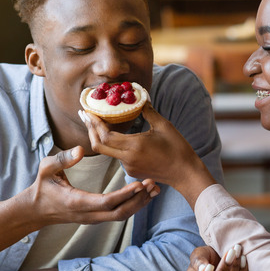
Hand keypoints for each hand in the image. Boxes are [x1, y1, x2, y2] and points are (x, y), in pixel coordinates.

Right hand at [18, 146, 159, 226]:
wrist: (35, 210)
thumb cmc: (42, 187)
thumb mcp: (46, 169)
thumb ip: (62, 159)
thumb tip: (80, 150)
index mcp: (77, 202)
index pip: (107, 202)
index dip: (125, 194)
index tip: (139, 183)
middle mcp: (88, 214)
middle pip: (120, 212)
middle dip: (138, 200)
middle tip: (152, 184)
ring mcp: (93, 218)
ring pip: (121, 215)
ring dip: (139, 203)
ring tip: (153, 189)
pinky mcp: (96, 217)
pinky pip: (118, 213)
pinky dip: (132, 205)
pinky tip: (143, 194)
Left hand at [78, 105, 214, 198]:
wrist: (185, 173)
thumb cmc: (177, 148)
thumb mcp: (164, 125)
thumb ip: (148, 111)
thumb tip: (140, 97)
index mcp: (134, 147)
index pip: (105, 136)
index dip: (94, 124)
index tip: (88, 111)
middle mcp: (127, 159)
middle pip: (98, 146)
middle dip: (89, 129)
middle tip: (84, 114)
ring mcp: (128, 167)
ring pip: (107, 151)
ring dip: (99, 136)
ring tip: (96, 121)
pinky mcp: (132, 171)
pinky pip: (117, 156)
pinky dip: (112, 144)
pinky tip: (113, 134)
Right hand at [183, 245, 247, 270]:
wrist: (218, 262)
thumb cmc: (205, 259)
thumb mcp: (197, 255)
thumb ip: (198, 261)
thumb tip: (203, 268)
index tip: (210, 266)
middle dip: (224, 270)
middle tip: (231, 252)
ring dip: (236, 269)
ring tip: (238, 252)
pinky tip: (243, 261)